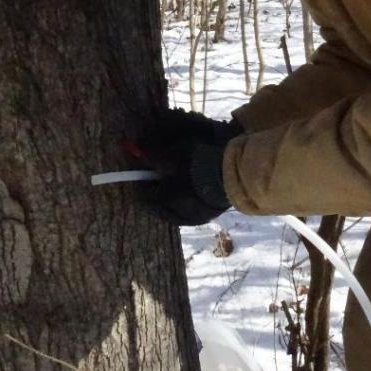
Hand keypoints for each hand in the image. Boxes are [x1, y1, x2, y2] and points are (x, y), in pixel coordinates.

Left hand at [132, 108, 241, 225]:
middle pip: (155, 206)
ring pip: (170, 213)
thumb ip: (153, 155)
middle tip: (157, 179)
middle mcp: (178, 214)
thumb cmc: (202, 160)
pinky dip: (180, 206)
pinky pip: (184, 216)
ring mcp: (193, 219)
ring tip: (173, 185)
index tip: (143, 170)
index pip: (143, 195)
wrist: (236, 173)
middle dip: (153, 192)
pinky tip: (186, 194)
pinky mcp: (205, 219)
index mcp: (168, 198)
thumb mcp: (176, 153)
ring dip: (166, 201)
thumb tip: (133, 151)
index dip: (141, 181)